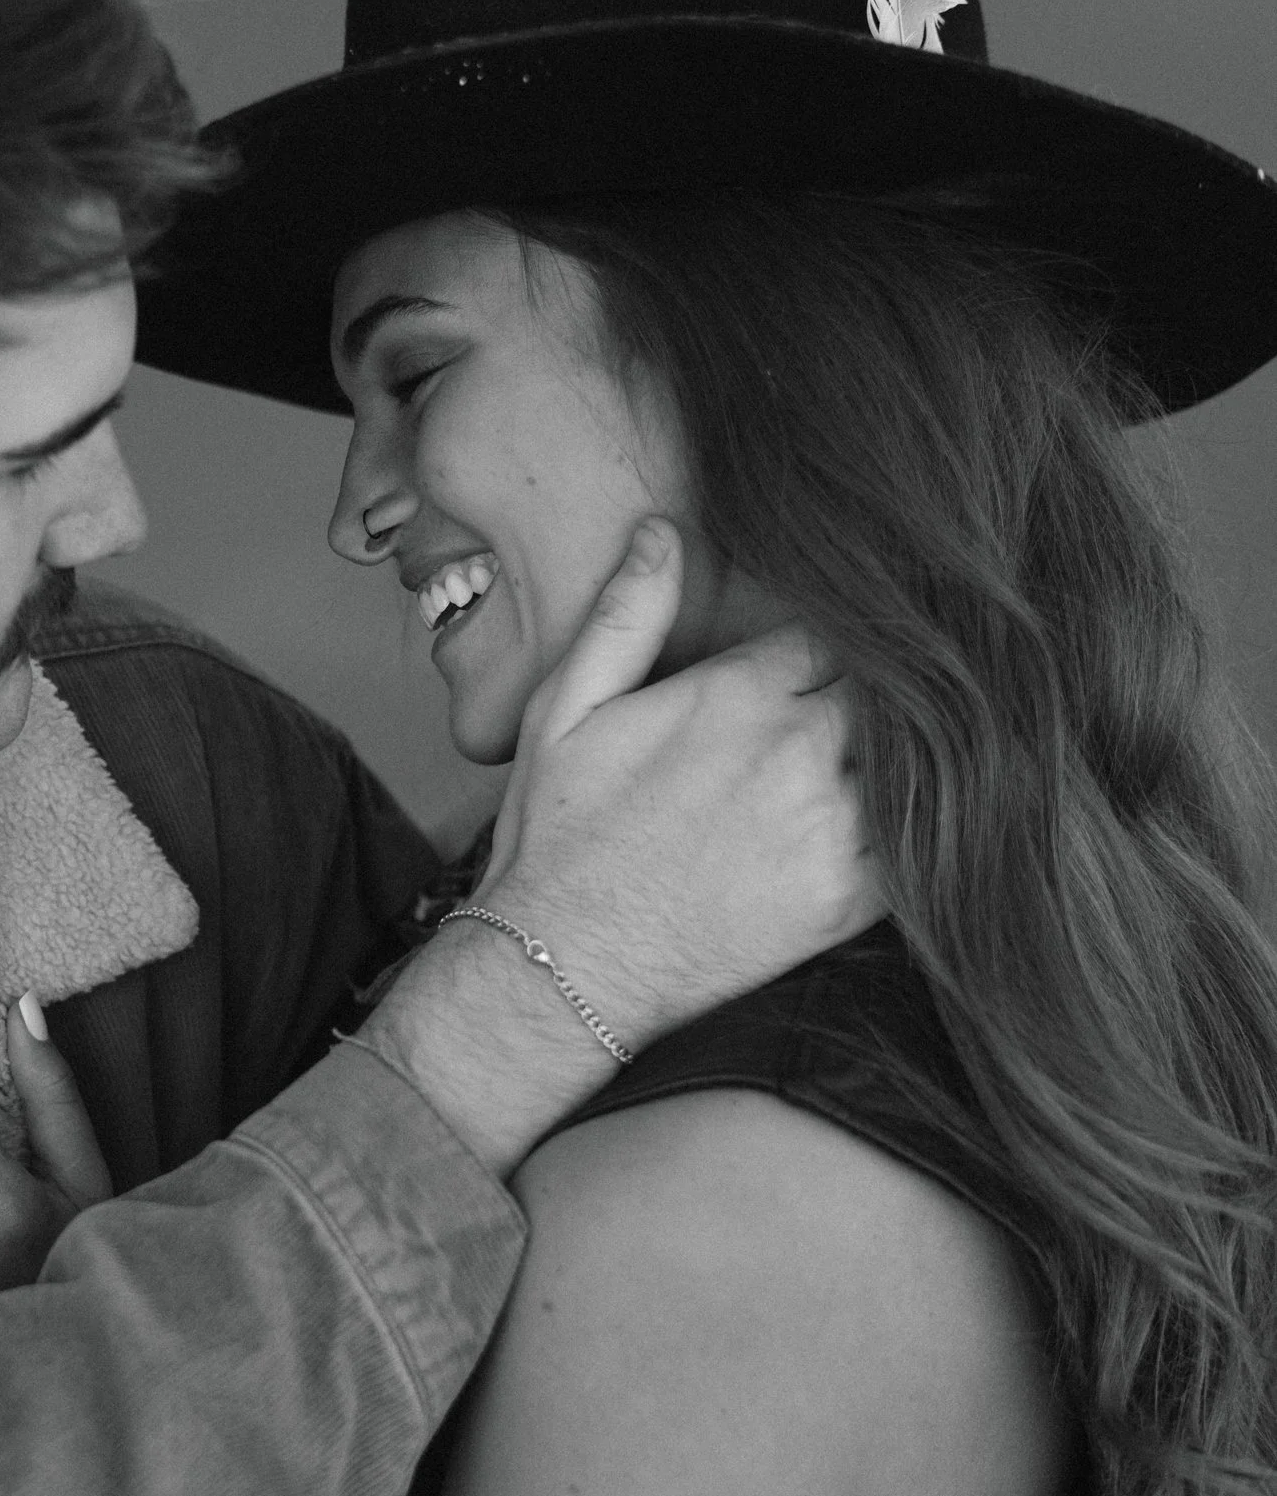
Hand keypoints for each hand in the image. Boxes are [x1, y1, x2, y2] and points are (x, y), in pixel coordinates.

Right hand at [354, 515, 880, 1172]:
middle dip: (895, 677)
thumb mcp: (564, 708)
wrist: (563, 965)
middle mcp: (798, 753)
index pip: (836, 629)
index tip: (848, 634)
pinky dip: (938, 822)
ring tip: (939, 732)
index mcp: (737, 696)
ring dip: (929, 742)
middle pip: (893, 684)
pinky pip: (926, 843)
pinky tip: (936, 810)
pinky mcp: (846, 899)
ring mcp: (830, 828)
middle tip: (911, 675)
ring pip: (923, 755)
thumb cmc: (557, 835)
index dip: (844, 628)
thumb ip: (625, 615)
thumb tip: (662, 529)